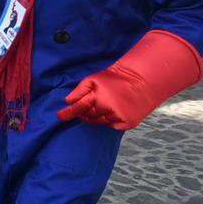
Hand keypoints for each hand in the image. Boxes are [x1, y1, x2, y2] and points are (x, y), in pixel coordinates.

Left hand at [56, 30, 202, 129]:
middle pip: (88, 116)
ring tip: (104, 104)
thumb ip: (80, 90)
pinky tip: (114, 110)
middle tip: (92, 103)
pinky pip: (111, 126)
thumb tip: (68, 101)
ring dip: (97, 116)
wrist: (143, 80)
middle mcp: (107, 108)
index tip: (59, 117)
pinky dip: (109, 121)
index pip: (78, 107)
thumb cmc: (116, 78)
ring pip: (99, 122)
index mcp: (97, 96)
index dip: (68, 113)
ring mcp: (118, 117)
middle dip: (85, 112)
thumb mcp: (95, 78)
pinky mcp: (126, 123)